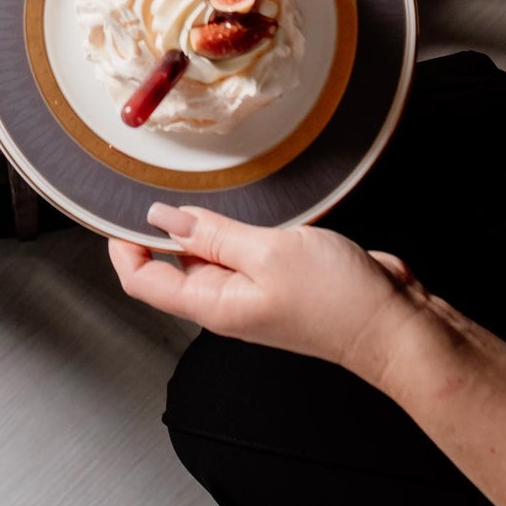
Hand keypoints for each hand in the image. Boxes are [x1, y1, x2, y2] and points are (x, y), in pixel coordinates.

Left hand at [110, 203, 426, 385]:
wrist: (393, 324)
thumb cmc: (336, 299)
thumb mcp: (266, 254)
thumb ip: (213, 235)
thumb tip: (162, 218)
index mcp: (213, 305)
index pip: (143, 282)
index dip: (121, 248)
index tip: (112, 209)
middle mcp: (226, 301)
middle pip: (169, 267)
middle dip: (155, 228)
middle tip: (148, 181)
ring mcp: (251, 291)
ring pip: (205, 255)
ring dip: (196, 224)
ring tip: (191, 186)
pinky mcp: (277, 278)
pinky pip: (238, 251)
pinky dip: (230, 228)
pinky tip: (238, 205)